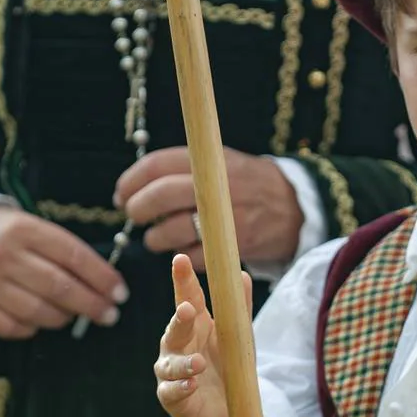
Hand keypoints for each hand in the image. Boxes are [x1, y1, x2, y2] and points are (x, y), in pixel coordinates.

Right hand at [0, 206, 127, 338]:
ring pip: (38, 311)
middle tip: (109, 314)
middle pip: (58, 286)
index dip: (101, 277)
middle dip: (91, 304)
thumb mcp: (35, 228)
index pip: (73, 255)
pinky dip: (34, 328)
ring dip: (64, 317)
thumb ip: (65, 252)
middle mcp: (0, 254)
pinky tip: (41, 319)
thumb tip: (105, 285)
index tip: (120, 293)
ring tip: (74, 315)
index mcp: (23, 228)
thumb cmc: (9, 234)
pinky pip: (13, 327)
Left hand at [115, 147, 302, 269]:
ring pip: (172, 230)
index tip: (122, 193)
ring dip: (155, 237)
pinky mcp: (234, 246)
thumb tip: (136, 183)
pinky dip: (181, 256)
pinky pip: (193, 256)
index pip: (157, 165)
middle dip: (138, 208)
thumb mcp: (222, 161)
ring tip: (156, 236)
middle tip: (134, 214)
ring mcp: (226, 218)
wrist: (293, 208)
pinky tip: (181, 250)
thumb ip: (186, 167)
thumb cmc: (247, 185)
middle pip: (160, 196)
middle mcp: (217, 186)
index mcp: (211, 160)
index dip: (131, 181)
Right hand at [155, 254, 249, 416]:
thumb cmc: (229, 369)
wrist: (226, 414)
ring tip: (199, 363)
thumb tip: (241, 274)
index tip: (180, 260)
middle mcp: (177, 346)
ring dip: (183, 363)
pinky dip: (181, 387)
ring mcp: (171, 372)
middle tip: (187, 309)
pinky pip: (171, 391)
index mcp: (195, 326)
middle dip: (179, 319)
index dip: (182, 280)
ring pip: (169, 364)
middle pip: (174, 328)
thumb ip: (238, 308)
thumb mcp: (238, 338)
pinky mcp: (172, 398)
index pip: (187, 298)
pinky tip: (192, 384)